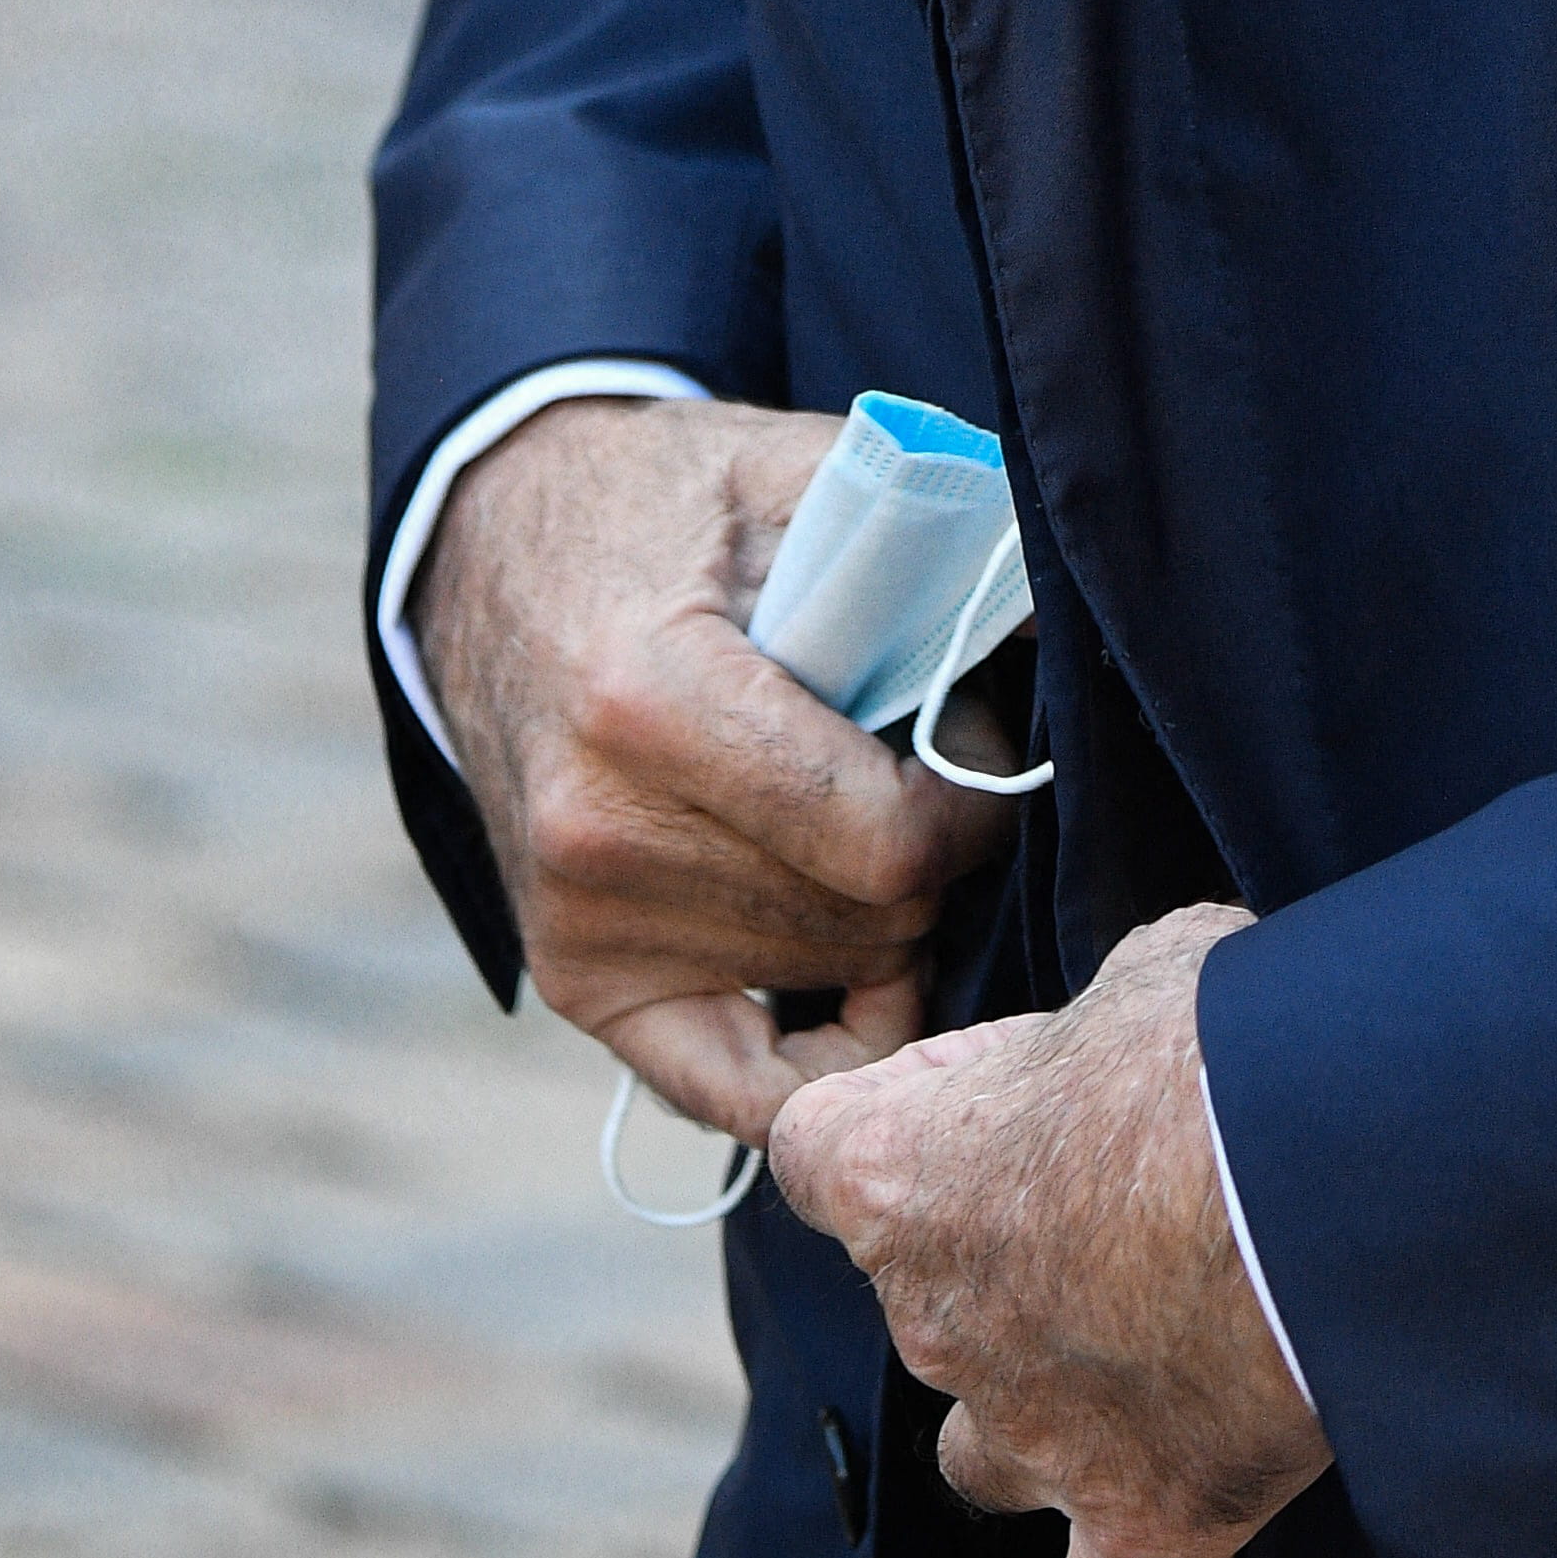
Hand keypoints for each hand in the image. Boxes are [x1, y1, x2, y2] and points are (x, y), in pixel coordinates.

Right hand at [417, 393, 1012, 1148]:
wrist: (498, 553)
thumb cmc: (668, 507)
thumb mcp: (793, 472)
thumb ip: (932, 529)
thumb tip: (1059, 623)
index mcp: (652, 700)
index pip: (885, 843)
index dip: (974, 805)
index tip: (977, 745)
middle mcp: (598, 832)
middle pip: (867, 920)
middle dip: (934, 856)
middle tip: (923, 775)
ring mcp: (577, 921)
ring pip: (826, 983)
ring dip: (883, 919)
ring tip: (863, 818)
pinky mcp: (572, 975)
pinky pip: (732, 1085)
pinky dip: (819, 1052)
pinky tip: (864, 984)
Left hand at [771, 903, 1330, 1557]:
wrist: (1335, 1166)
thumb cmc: (1222, 1042)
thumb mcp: (1133, 973)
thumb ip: (1078, 1035)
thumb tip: (1108, 1051)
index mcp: (898, 1174)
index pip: (817, 1150)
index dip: (892, 1116)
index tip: (971, 1097)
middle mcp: (934, 1320)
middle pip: (917, 1295)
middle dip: (998, 1249)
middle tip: (1124, 1192)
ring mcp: (1028, 1435)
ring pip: (984, 1448)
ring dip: (1036, 1401)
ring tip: (1144, 1345)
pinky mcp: (1135, 1521)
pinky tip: (1125, 1532)